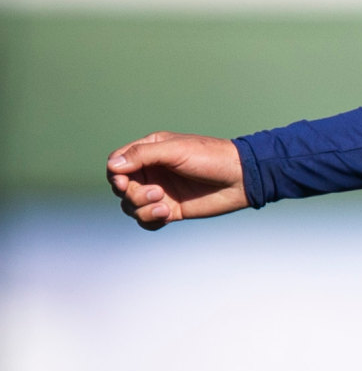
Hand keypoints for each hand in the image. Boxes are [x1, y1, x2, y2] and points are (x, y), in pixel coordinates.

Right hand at [106, 132, 248, 228]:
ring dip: (142, 208)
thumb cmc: (210, 157)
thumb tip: (112, 166)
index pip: (117, 164)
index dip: (116, 175)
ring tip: (164, 205)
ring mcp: (160, 192)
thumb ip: (143, 155)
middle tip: (156, 192)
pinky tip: (166, 214)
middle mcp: (151, 172)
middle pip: (121, 188)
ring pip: (131, 206)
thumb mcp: (175, 150)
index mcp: (149, 151)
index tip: (125, 183)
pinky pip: (147, 220)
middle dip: (133, 194)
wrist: (241, 179)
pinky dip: (150, 220)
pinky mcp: (170, 210)